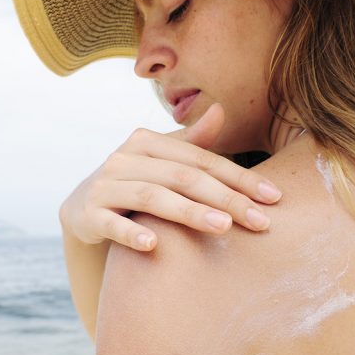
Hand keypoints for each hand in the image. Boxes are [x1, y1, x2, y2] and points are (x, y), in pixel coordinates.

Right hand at [60, 102, 282, 250]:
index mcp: (147, 142)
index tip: (273, 197)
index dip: (239, 178)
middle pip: (182, 177)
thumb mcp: (161, 161)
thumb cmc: (133, 183)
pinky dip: (131, 233)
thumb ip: (192, 142)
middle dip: (224, 198)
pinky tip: (153, 245)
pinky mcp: (88, 214)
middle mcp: (124, 158)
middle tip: (259, 220)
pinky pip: (111, 224)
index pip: (201, 160)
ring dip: (189, 213)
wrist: (81, 209)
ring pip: (152, 197)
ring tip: (222, 228)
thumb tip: (220, 109)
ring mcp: (104, 186)